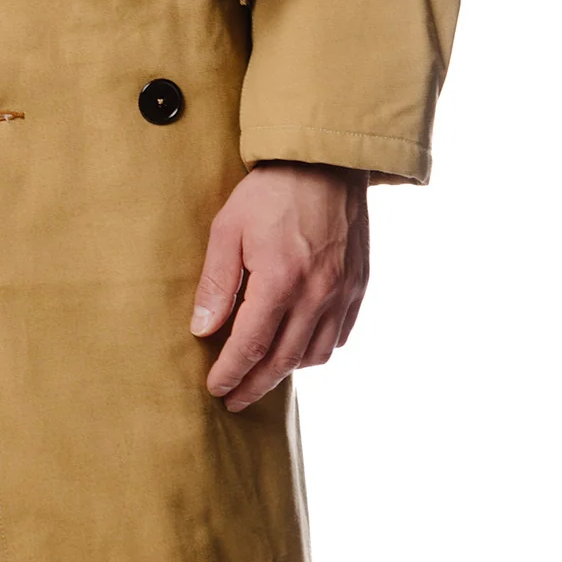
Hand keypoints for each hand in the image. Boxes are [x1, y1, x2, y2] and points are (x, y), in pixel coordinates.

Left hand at [189, 162, 369, 410]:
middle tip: (234, 400)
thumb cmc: (270, 191)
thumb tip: (202, 330)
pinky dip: (316, 351)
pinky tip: (297, 350)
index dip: (230, 373)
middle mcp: (316, 294)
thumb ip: (216, 283)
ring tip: (262, 376)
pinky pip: (339, 336)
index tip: (215, 388)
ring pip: (314, 354)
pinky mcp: (359, 285)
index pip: (250, 345)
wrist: (326, 161)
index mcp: (280, 280)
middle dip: (254, 385)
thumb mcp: (228, 229)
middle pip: (282, 360)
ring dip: (286, 372)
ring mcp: (343, 292)